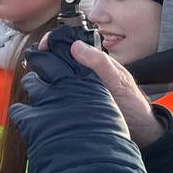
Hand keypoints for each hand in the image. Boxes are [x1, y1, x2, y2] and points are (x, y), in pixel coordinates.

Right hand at [9, 30, 130, 151]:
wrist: (139, 130)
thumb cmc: (132, 103)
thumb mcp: (118, 79)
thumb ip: (99, 62)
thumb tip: (75, 46)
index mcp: (94, 61)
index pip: (69, 44)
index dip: (53, 42)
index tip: (42, 47)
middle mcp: (83, 72)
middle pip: (57, 59)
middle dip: (43, 59)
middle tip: (33, 64)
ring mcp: (76, 88)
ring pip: (53, 77)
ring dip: (42, 77)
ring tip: (34, 80)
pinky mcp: (72, 103)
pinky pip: (55, 95)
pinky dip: (46, 94)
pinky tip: (41, 98)